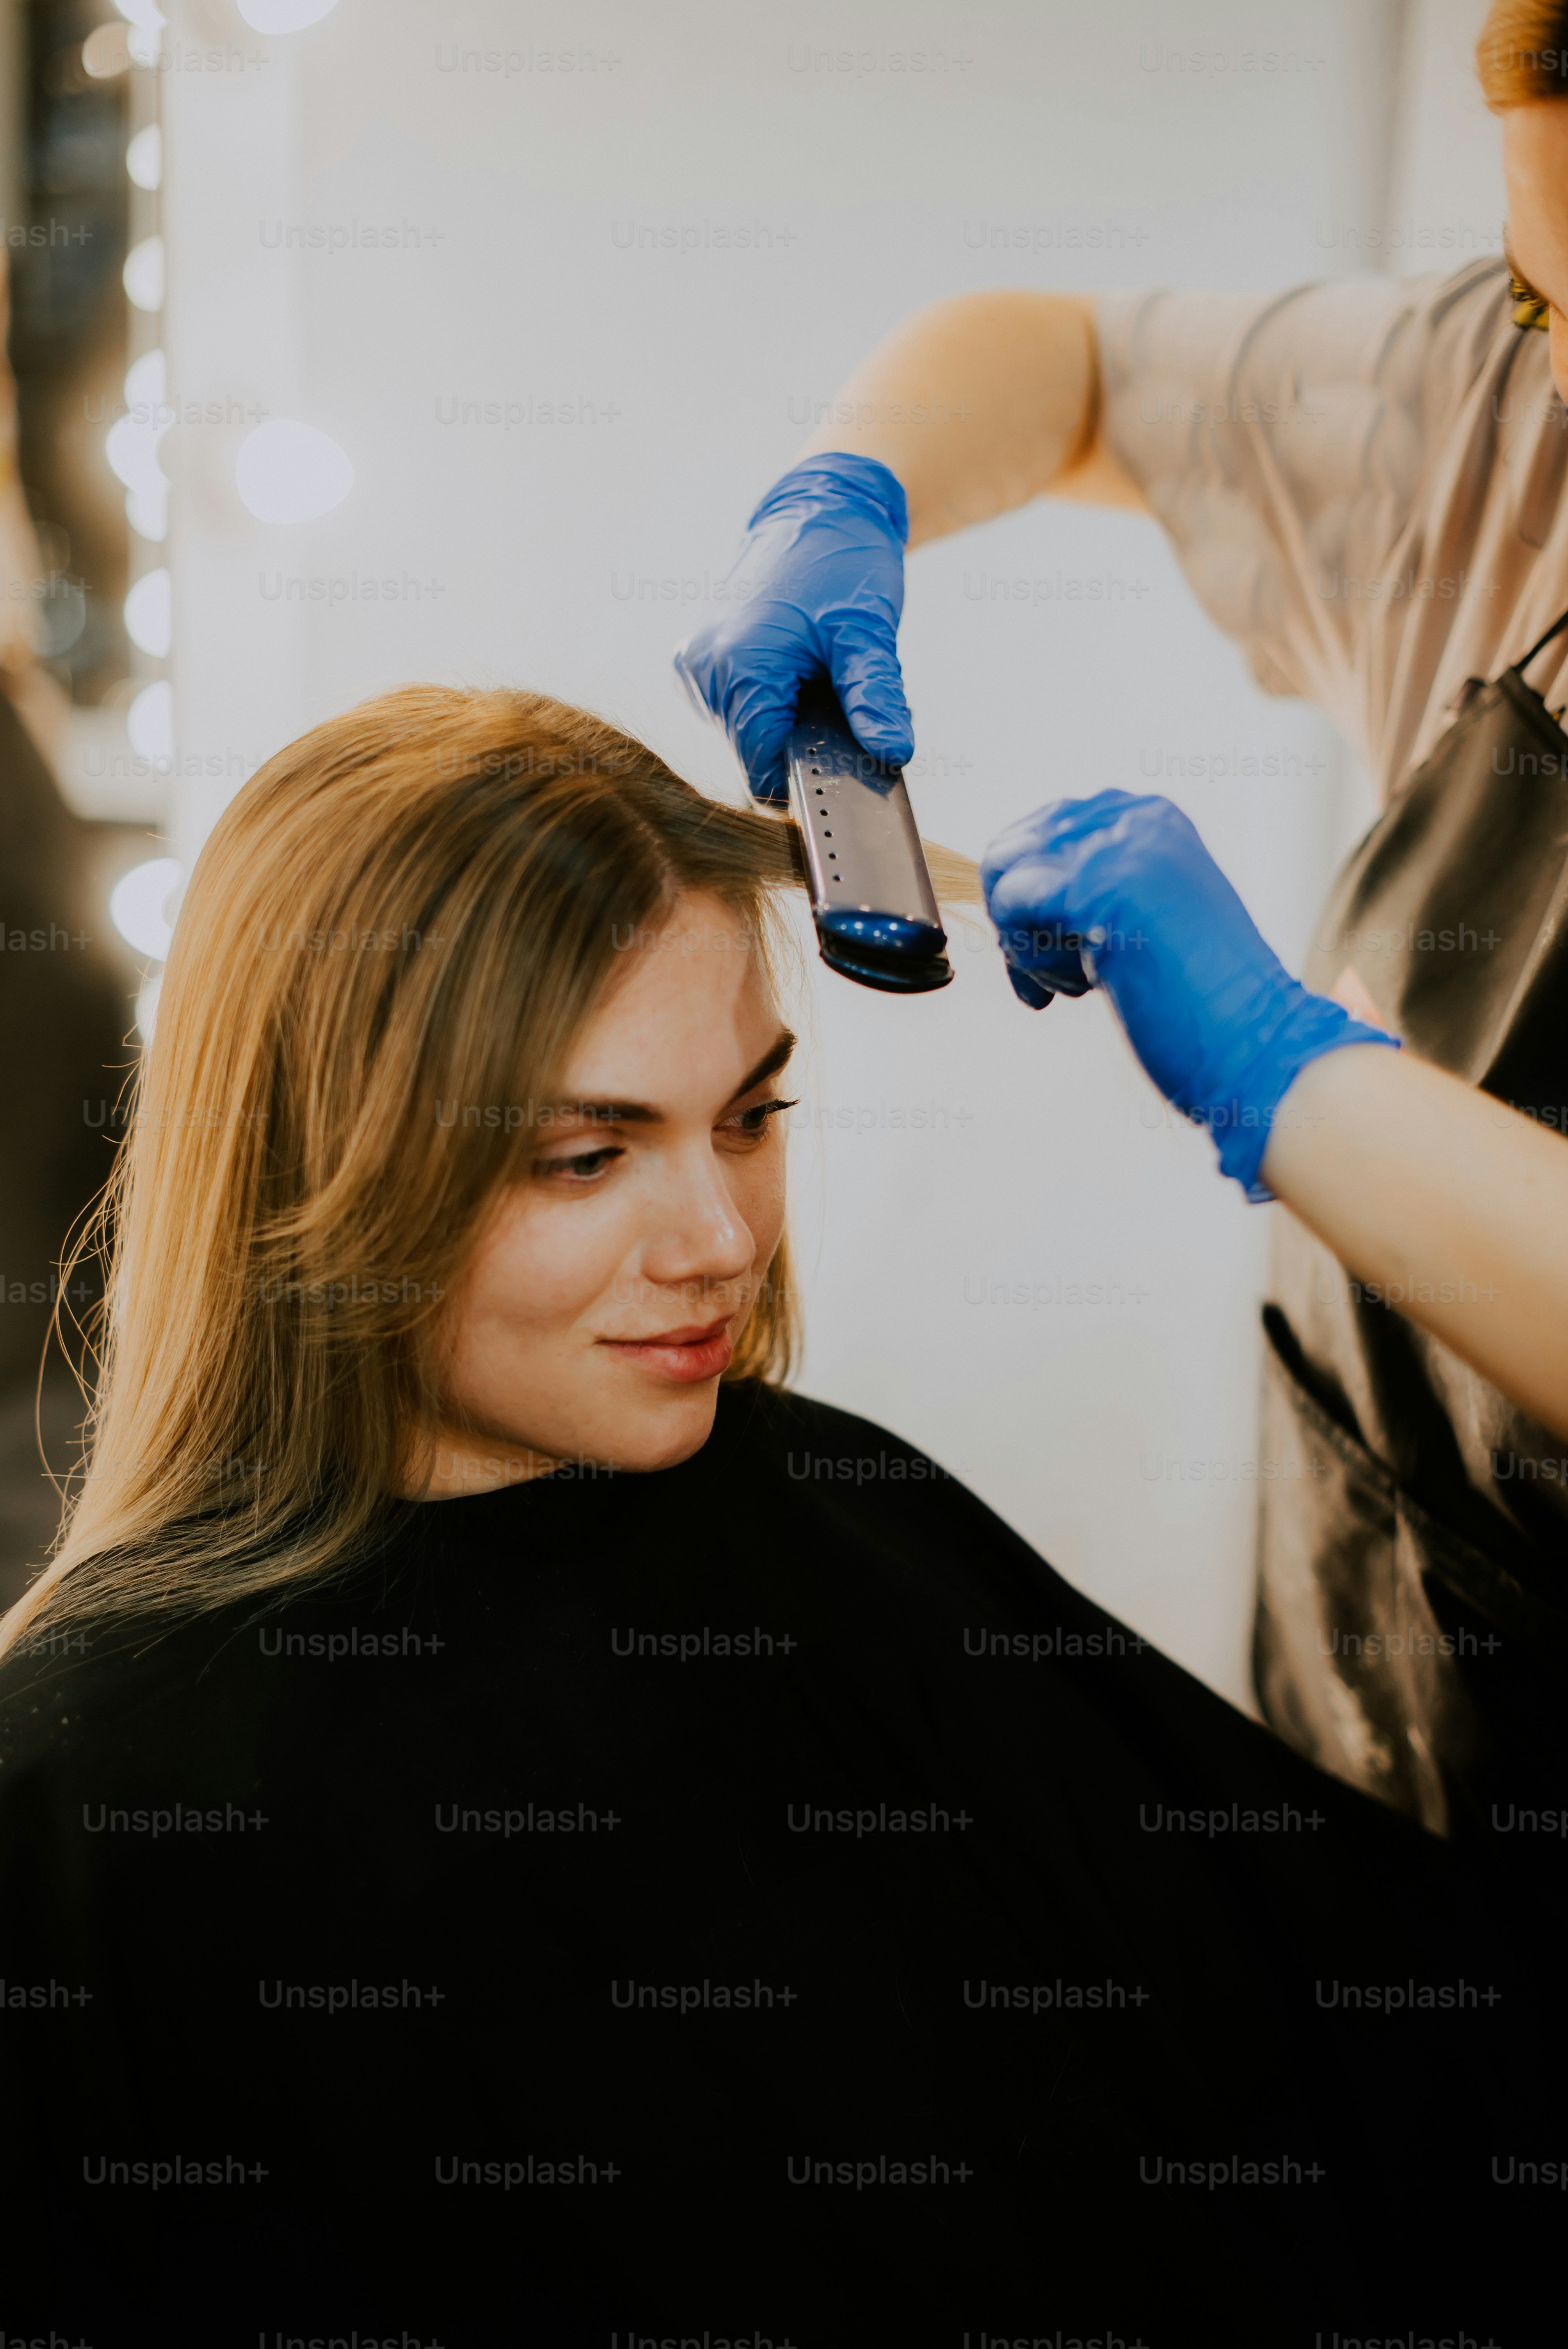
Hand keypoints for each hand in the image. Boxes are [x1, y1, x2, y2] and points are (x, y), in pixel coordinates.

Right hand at [674, 453, 914, 801]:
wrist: (820, 508)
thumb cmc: (843, 561)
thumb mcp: (867, 634)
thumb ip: (874, 699)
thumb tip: (893, 752)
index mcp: (738, 665)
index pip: (761, 764)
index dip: (806, 778)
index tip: (843, 769)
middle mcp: (704, 669)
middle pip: (753, 751)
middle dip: (801, 743)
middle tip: (840, 701)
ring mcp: (696, 665)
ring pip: (744, 733)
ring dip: (785, 722)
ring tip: (816, 676)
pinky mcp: (699, 660)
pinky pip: (736, 707)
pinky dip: (770, 702)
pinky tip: (795, 670)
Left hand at [981, 790, 1396, 1197]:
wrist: (1253, 1039)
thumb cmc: (1200, 998)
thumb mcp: (1145, 914)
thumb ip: (1094, 888)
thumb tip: (1013, 886)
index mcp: (1150, 819)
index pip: (1045, 827)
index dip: (1028, 894)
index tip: (1044, 946)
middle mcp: (1133, 818)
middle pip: (1017, 847)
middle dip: (1015, 917)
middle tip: (1044, 976)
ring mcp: (1116, 847)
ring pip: (1008, 874)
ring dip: (1022, 942)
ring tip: (1073, 985)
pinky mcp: (1096, 887)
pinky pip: (1010, 901)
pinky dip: (1024, 957)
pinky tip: (1069, 990)